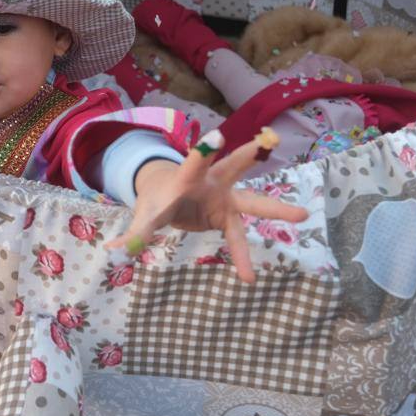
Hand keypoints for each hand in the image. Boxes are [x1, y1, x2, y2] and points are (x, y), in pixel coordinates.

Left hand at [105, 129, 307, 282]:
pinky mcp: (228, 215)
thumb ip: (134, 232)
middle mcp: (212, 182)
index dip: (205, 151)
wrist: (167, 196)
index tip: (216, 137)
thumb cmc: (156, 200)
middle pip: (234, 167)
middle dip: (250, 156)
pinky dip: (240, 257)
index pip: (195, 162)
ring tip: (303, 213)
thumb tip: (112, 251)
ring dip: (275, 208)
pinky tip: (248, 277)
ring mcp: (225, 197)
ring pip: (252, 201)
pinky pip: (238, 238)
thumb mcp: (146, 215)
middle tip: (270, 141)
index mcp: (187, 175)